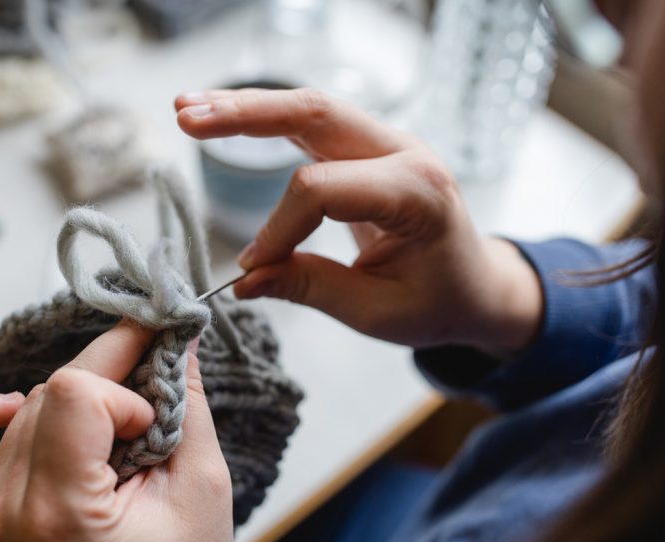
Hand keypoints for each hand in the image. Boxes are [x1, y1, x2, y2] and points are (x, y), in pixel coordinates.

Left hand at [0, 322, 232, 541]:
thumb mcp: (203, 488)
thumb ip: (187, 403)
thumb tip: (180, 333)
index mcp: (62, 514)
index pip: (71, 393)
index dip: (124, 388)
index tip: (158, 413)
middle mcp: (10, 509)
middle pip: (50, 391)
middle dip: (111, 384)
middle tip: (152, 404)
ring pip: (26, 403)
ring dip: (77, 403)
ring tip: (117, 441)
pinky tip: (20, 408)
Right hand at [176, 88, 542, 353]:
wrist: (479, 287)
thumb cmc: (437, 303)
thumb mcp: (375, 312)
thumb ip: (309, 289)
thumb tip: (245, 279)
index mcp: (417, 193)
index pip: (322, 190)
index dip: (276, 228)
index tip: (255, 267)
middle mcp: (405, 152)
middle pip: (315, 113)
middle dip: (246, 115)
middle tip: (186, 117)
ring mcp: (389, 143)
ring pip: (309, 107)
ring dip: (247, 106)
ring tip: (187, 109)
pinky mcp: (370, 148)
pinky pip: (313, 123)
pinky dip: (267, 118)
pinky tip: (224, 115)